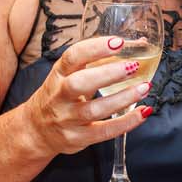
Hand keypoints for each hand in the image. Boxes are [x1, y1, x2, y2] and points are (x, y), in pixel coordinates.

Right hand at [22, 35, 153, 156]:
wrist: (37, 130)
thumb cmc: (60, 96)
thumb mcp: (69, 74)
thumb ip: (98, 61)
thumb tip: (139, 43)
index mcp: (58, 74)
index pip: (73, 57)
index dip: (96, 48)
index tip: (119, 42)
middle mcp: (59, 96)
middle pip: (79, 84)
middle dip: (108, 74)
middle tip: (133, 65)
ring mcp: (67, 119)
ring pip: (93, 109)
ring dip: (122, 98)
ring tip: (144, 87)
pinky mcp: (77, 138)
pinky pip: (104, 132)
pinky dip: (126, 122)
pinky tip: (143, 112)